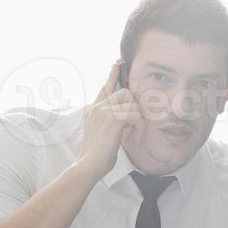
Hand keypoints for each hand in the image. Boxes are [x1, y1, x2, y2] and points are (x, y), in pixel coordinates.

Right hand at [76, 59, 142, 182]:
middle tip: (134, 123)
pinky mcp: (113, 119)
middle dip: (134, 106)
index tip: (118, 63)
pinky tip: (133, 134)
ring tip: (133, 131)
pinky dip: (138, 125)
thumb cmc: (96, 156)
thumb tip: (125, 120)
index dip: (113, 74)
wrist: (88, 165)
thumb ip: (108, 122)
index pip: (105, 86)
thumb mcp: (100, 134)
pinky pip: (135, 115)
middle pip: (124, 92)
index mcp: (93, 110)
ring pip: (131, 102)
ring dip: (137, 118)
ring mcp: (104, 111)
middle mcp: (98, 107)